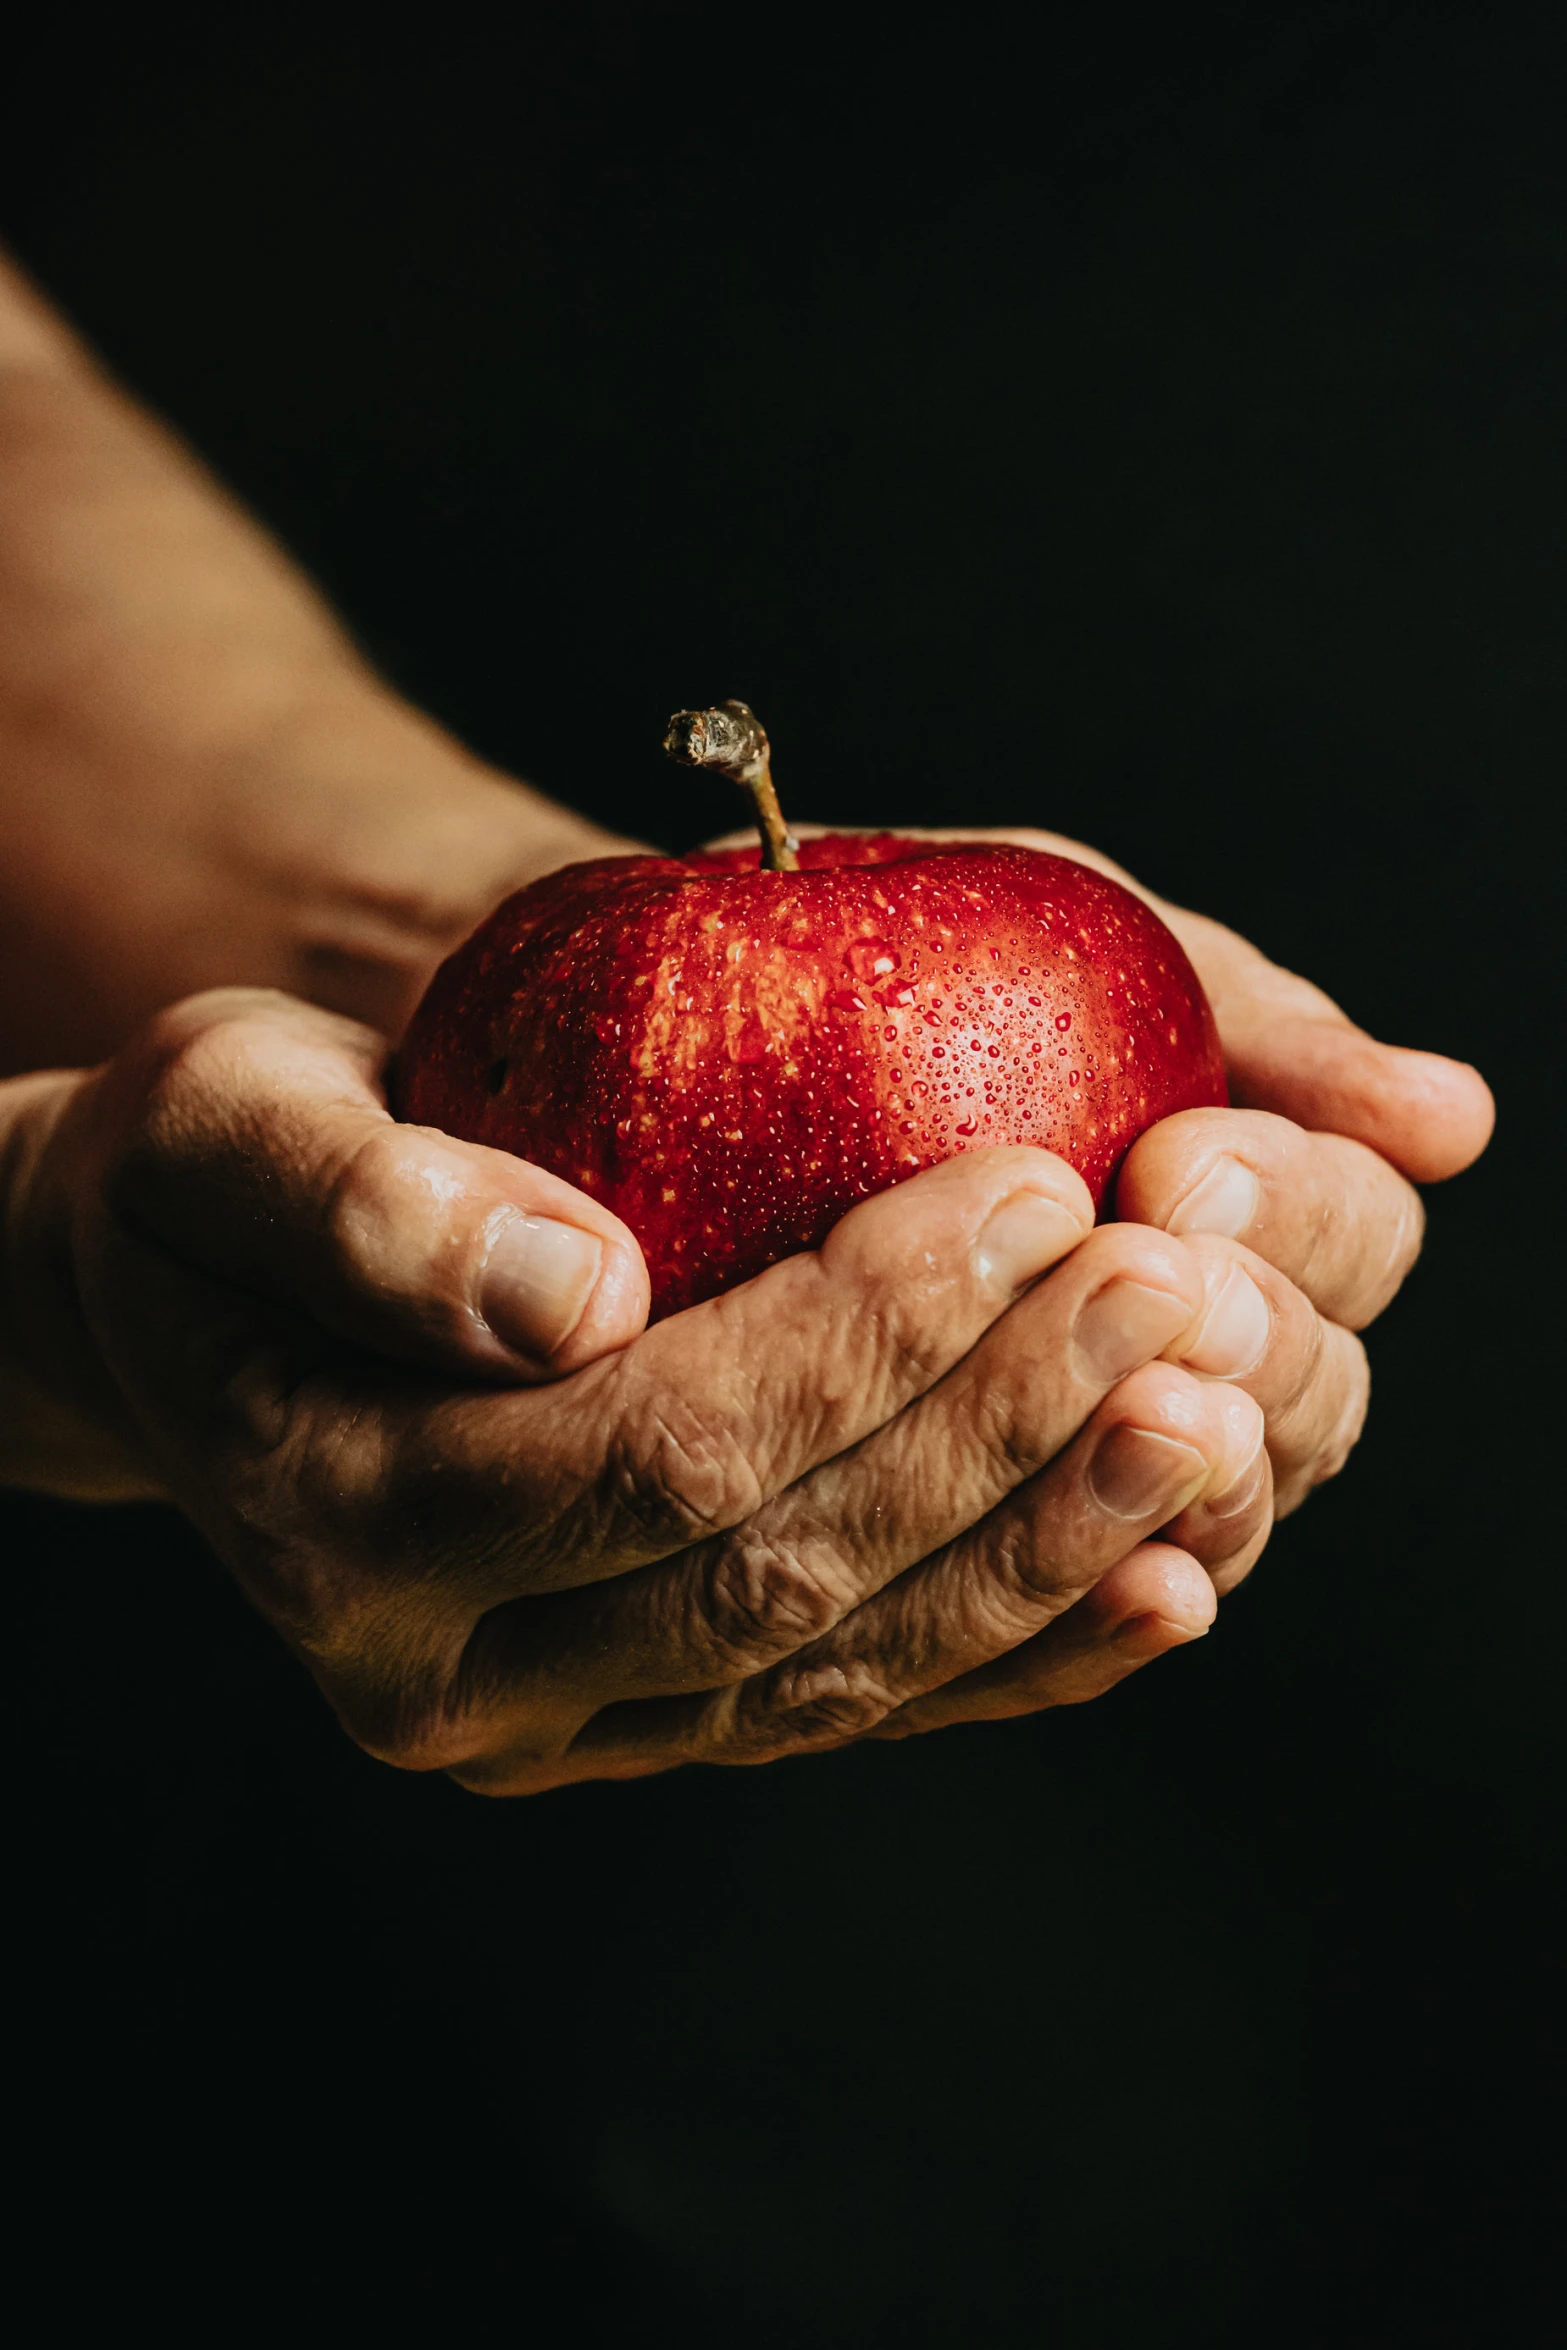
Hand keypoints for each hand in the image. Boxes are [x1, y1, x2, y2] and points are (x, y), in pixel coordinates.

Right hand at [0, 990, 1351, 1792]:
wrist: (189, 1309)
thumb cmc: (211, 1182)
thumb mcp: (227, 1124)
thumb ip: (367, 1204)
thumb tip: (575, 1295)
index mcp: (347, 1523)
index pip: (662, 1448)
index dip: (865, 1333)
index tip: (1033, 1190)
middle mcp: (455, 1679)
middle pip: (782, 1574)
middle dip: (1003, 1430)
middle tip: (1176, 1288)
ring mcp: (561, 1723)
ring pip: (846, 1665)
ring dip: (1051, 1542)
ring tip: (1216, 1415)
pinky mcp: (646, 1719)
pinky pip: (857, 1705)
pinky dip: (1023, 1651)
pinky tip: (1165, 1579)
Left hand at [721, 820, 1492, 1740]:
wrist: (636, 1038)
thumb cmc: (876, 972)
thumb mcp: (1061, 948)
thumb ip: (1253, 1023)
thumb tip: (1459, 1123)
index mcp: (1247, 1212)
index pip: (1353, 1242)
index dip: (1302, 1217)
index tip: (1177, 1160)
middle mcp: (1193, 1359)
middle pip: (1309, 1399)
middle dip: (1255, 1344)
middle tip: (1152, 1277)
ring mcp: (1084, 1471)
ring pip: (1202, 1520)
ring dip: (1185, 1471)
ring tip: (1134, 1405)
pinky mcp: (937, 1567)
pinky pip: (1043, 1636)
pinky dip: (1090, 1617)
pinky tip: (1132, 1588)